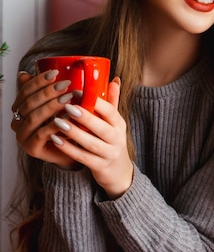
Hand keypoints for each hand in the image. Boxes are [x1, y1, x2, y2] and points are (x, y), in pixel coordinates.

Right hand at [11, 70, 78, 168]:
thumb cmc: (66, 122)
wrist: (73, 147)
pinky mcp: (31, 148)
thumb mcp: (59, 101)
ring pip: (34, 117)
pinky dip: (55, 125)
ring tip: (69, 98)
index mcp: (20, 107)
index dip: (39, 80)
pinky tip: (67, 118)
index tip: (56, 72)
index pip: (25, 90)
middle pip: (29, 103)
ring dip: (51, 106)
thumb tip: (32, 71)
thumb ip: (50, 87)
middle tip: (66, 84)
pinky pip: (42, 134)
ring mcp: (23, 136)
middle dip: (47, 92)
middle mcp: (18, 121)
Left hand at [49, 78, 133, 198]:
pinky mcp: (100, 166)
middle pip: (100, 127)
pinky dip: (68, 149)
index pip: (110, 110)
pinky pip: (83, 157)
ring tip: (56, 121)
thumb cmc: (111, 141)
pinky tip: (55, 139)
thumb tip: (113, 79)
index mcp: (119, 124)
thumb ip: (112, 102)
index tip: (77, 91)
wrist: (119, 172)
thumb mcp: (114, 122)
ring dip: (73, 132)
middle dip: (83, 116)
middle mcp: (117, 138)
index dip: (94, 101)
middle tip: (66, 106)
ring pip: (90, 143)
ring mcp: (109, 153)